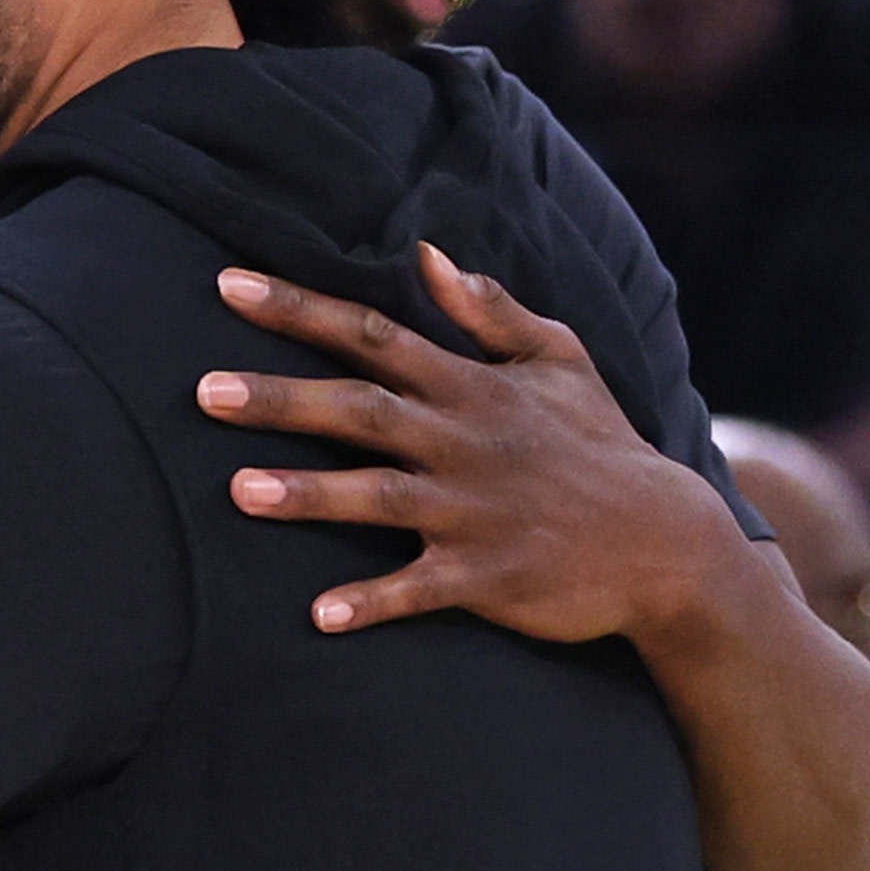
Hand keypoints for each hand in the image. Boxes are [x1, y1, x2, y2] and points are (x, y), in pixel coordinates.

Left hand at [195, 243, 755, 647]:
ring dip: (310, 494)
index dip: (298, 308)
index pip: (371, 333)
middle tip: (202, 390)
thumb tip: (430, 255)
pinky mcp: (487, 576)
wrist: (667, 542)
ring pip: (379, 496)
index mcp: (470, 386)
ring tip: (240, 491)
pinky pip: (419, 590)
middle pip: (359, 409)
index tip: (227, 285)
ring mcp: (473, 511)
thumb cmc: (603, 445)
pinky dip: (373, 601)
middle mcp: (463, 441)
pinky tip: (321, 616)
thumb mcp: (561, 359)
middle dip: (281, 398)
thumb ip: (492, 309)